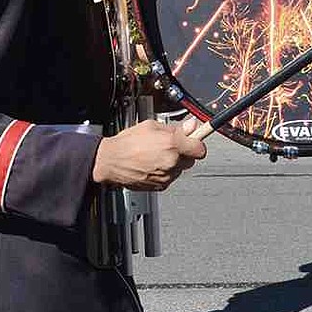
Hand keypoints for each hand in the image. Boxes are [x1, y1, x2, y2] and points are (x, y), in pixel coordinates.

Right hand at [92, 117, 206, 191]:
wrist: (110, 161)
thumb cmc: (126, 143)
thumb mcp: (151, 126)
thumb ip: (175, 128)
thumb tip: (191, 126)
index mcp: (171, 144)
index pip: (200, 148)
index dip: (197, 142)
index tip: (195, 139)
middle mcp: (172, 162)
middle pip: (192, 159)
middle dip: (184, 151)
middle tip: (170, 145)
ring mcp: (167, 176)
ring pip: (180, 168)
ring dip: (174, 162)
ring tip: (156, 154)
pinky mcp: (161, 185)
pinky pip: (170, 176)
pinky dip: (165, 171)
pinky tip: (152, 164)